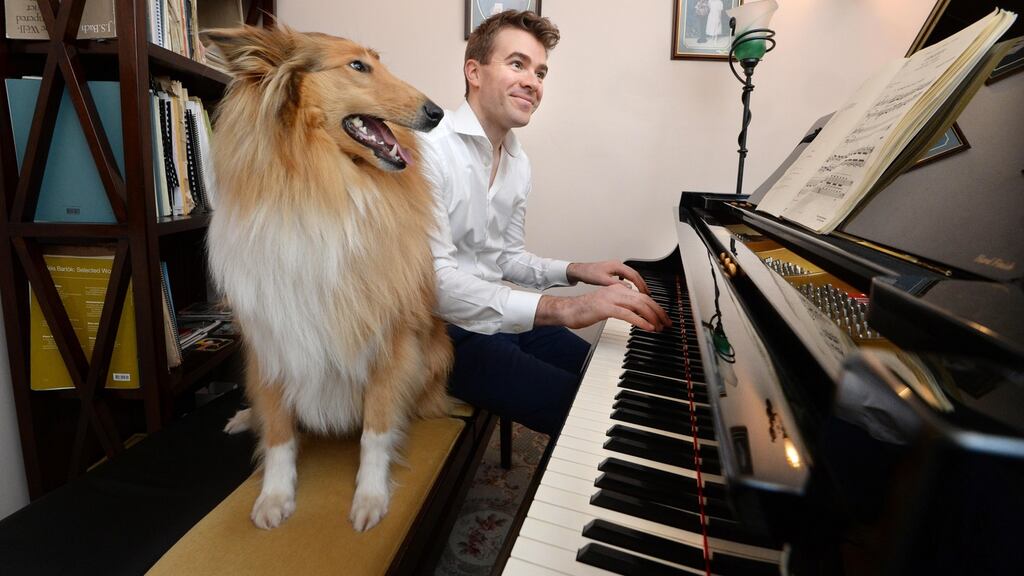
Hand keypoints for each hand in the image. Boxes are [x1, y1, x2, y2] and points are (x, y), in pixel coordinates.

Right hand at [535, 284, 671, 331]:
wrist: (569, 310)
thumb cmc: (586, 310)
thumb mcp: (609, 306)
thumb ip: (623, 306)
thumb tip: (637, 313)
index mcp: (618, 289)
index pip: (643, 296)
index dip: (656, 307)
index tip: (663, 318)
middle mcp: (617, 291)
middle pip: (645, 299)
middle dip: (658, 312)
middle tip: (666, 323)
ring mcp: (611, 298)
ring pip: (639, 305)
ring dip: (652, 317)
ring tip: (659, 327)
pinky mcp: (606, 308)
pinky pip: (628, 314)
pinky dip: (641, 321)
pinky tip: (647, 327)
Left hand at [567, 261, 650, 294]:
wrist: (579, 271)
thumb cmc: (588, 274)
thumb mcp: (602, 280)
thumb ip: (616, 284)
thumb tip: (629, 287)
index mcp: (616, 266)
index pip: (634, 275)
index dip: (641, 285)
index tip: (646, 293)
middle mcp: (618, 264)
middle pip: (635, 274)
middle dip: (642, 284)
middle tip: (648, 294)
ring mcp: (616, 267)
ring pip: (631, 275)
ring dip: (637, 283)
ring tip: (643, 293)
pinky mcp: (613, 270)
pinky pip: (626, 276)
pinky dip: (631, 282)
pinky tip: (631, 289)